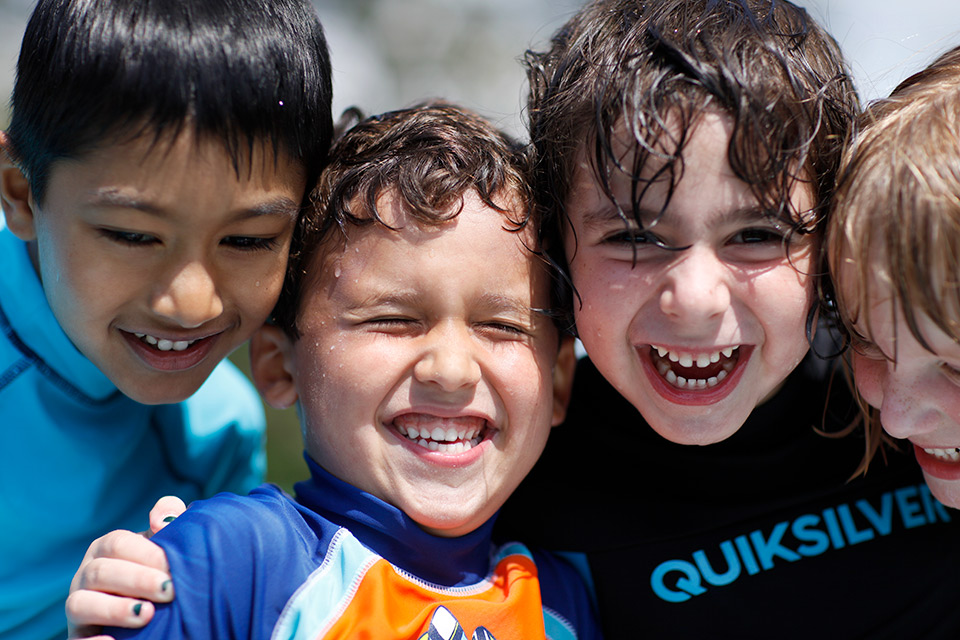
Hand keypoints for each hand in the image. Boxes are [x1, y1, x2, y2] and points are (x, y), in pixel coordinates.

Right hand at [66, 496, 186, 638]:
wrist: (156, 609)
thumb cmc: (162, 566)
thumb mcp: (167, 540)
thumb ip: (169, 516)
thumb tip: (163, 520)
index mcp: (107, 549)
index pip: (117, 543)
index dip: (145, 553)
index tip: (172, 567)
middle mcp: (86, 575)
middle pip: (100, 572)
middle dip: (136, 580)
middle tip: (169, 590)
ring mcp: (79, 607)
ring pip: (80, 603)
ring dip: (113, 609)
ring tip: (146, 615)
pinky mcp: (80, 636)